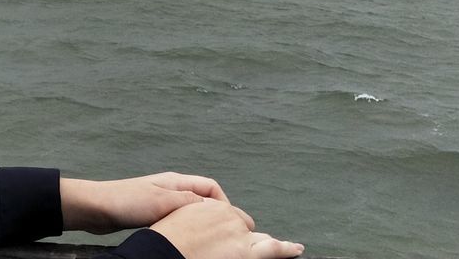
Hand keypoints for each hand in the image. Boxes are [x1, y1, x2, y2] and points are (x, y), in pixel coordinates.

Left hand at [60, 171, 230, 233]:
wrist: (96, 208)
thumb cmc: (126, 201)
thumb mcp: (161, 202)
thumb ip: (188, 203)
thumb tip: (215, 208)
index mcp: (176, 182)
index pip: (211, 187)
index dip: (224, 203)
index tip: (230, 223)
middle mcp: (172, 189)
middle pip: (203, 200)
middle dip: (215, 215)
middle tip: (222, 235)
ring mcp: (162, 201)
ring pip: (191, 212)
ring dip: (201, 223)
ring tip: (208, 241)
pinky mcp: (153, 214)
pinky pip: (178, 220)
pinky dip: (187, 229)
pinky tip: (186, 241)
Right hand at [151, 198, 303, 258]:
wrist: (162, 251)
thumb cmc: (167, 241)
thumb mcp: (179, 218)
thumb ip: (195, 218)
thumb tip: (201, 226)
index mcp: (212, 206)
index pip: (230, 216)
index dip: (232, 229)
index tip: (231, 236)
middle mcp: (229, 216)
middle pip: (246, 225)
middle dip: (248, 236)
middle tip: (248, 246)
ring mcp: (239, 235)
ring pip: (263, 239)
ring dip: (276, 245)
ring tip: (293, 248)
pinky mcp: (245, 253)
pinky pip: (273, 250)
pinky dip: (286, 249)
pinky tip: (296, 250)